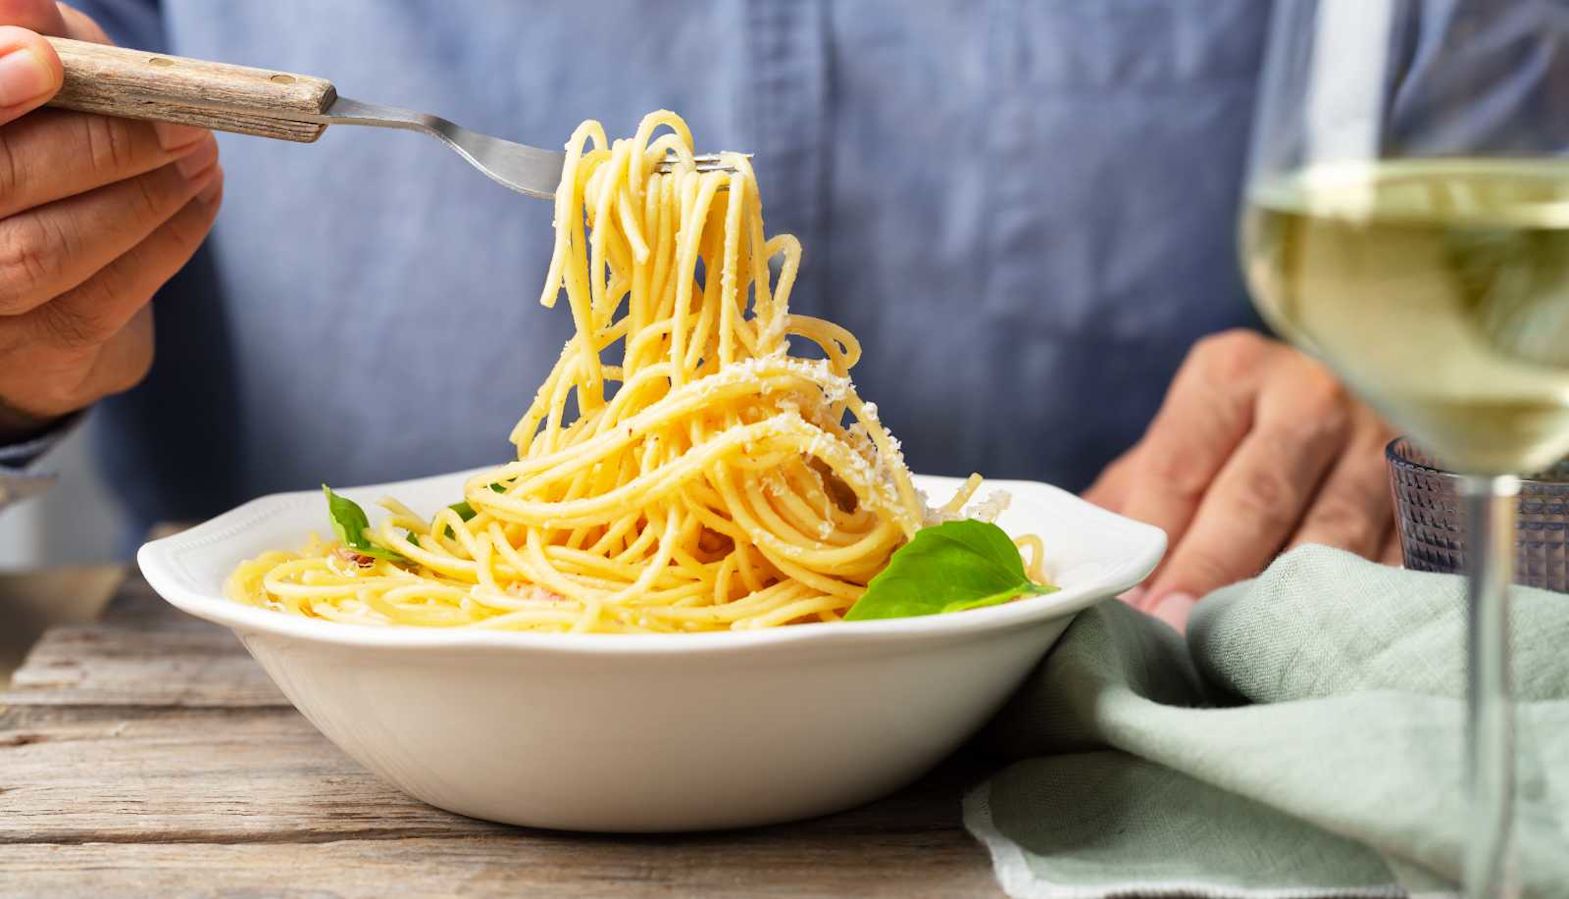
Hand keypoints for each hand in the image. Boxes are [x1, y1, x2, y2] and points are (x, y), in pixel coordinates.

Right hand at [0, 1, 222, 441]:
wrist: (59, 285)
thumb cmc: (46, 147)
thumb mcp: (39, 73)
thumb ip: (33, 34)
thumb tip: (21, 4)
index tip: (44, 60)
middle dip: (95, 146)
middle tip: (179, 120)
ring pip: (45, 253)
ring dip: (140, 198)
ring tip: (200, 154)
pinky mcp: (35, 356)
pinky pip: (102, 298)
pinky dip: (165, 241)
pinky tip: (201, 195)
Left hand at [1085, 329, 1399, 630]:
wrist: (1342, 407)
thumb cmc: (1233, 444)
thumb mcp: (1174, 449)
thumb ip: (1126, 504)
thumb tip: (1074, 578)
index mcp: (1232, 373)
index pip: (1179, 466)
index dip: (1152, 541)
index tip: (1132, 604)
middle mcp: (1312, 395)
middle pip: (1255, 498)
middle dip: (1210, 574)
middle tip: (1174, 633)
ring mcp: (1381, 442)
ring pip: (1332, 536)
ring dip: (1281, 604)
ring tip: (1240, 656)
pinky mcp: (1433, 495)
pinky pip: (1395, 563)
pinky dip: (1355, 611)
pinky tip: (1320, 651)